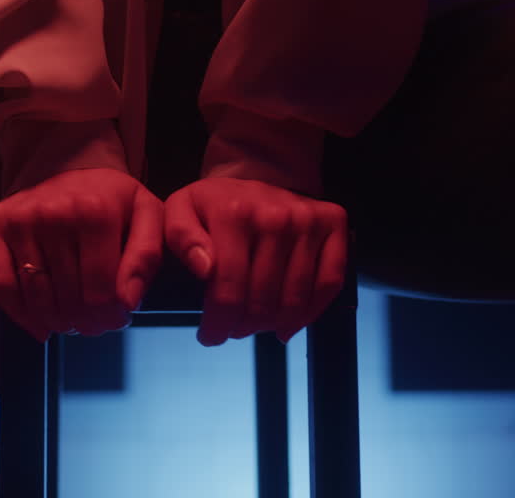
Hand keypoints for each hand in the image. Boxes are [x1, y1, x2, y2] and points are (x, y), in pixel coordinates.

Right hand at [0, 168, 163, 340]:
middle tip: (95, 324)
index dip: (111, 316)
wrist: (72, 170)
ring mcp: (20, 219)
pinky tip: (40, 326)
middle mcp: (53, 213)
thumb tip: (127, 301)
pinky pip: (0, 285)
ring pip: (37, 298)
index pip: (101, 291)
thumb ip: (145, 257)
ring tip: (72, 323)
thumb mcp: (146, 217)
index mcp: (96, 212)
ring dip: (57, 323)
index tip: (118, 319)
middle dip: (87, 322)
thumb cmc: (113, 201)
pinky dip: (19, 314)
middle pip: (69, 298)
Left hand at [163, 176, 347, 345]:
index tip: (209, 337)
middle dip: (243, 326)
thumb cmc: (214, 204)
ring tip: (255, 327)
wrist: (255, 177)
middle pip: (263, 298)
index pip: (229, 287)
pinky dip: (311, 313)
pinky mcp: (333, 223)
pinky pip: (330, 281)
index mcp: (234, 213)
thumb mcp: (181, 211)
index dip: (219, 323)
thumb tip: (204, 268)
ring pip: (295, 297)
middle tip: (232, 330)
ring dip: (273, 324)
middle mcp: (276, 215)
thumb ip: (181, 238)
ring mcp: (308, 219)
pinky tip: (289, 325)